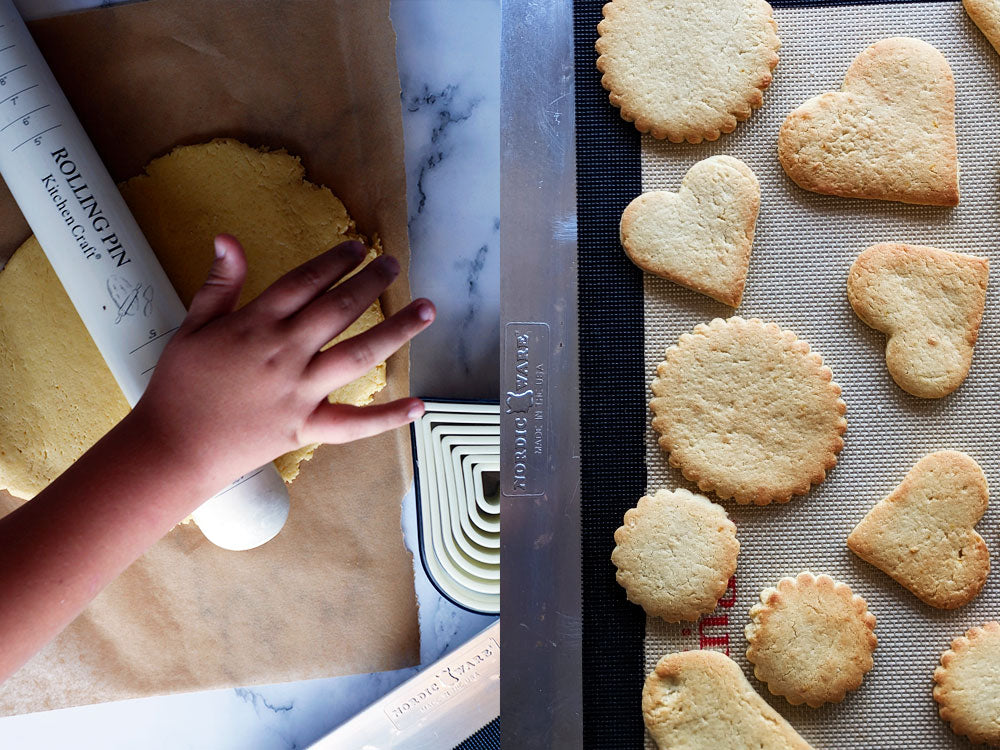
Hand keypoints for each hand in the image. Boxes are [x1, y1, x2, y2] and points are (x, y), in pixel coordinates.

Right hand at [131, 234, 433, 490]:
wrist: (173, 447)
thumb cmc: (180, 385)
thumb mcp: (192, 325)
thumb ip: (219, 283)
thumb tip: (228, 238)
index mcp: (256, 325)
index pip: (305, 282)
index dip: (335, 261)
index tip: (358, 247)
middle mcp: (285, 354)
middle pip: (338, 310)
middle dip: (371, 283)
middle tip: (393, 264)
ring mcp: (299, 392)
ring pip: (358, 356)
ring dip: (396, 330)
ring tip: (426, 310)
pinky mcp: (306, 428)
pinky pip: (353, 424)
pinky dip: (387, 417)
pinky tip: (419, 405)